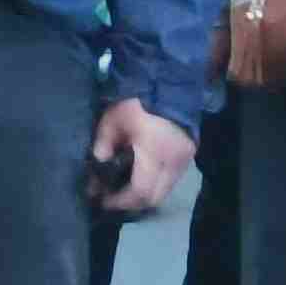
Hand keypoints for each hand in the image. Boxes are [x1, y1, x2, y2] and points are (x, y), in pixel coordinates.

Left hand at [90, 99, 193, 213]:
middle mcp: (174, 163)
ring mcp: (185, 160)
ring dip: (146, 194)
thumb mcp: (113, 121)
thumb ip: (103, 146)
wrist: (168, 81)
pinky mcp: (190, 155)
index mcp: (155, 154)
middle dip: (132, 202)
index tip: (103, 200)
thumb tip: (96, 171)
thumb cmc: (137, 102)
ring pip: (165, 191)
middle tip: (113, 197)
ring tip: (125, 188)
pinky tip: (142, 175)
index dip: (121, 201)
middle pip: (155, 198)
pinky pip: (172, 179)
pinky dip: (156, 183)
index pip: (141, 192)